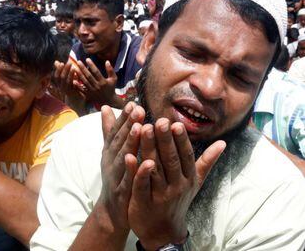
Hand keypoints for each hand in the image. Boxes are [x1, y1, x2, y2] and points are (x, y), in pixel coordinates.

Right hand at [54, 60, 85, 100]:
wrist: (76, 101)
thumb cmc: (71, 88)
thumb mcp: (65, 79)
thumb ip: (61, 71)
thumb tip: (56, 61)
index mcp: (58, 84)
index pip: (56, 76)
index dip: (58, 69)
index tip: (61, 63)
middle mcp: (61, 88)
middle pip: (61, 78)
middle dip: (65, 69)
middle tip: (69, 62)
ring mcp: (67, 91)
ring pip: (67, 81)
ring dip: (70, 73)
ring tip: (73, 66)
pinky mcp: (73, 93)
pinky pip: (73, 85)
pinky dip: (74, 78)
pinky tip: (78, 74)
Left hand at [76, 59, 123, 107]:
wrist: (109, 100)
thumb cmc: (111, 88)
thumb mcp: (114, 79)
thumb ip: (110, 70)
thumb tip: (107, 61)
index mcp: (103, 82)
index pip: (96, 72)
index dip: (91, 65)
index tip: (87, 59)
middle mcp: (97, 86)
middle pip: (89, 76)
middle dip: (83, 68)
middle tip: (78, 61)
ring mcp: (92, 91)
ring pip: (84, 82)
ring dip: (79, 75)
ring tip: (74, 68)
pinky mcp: (89, 95)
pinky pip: (82, 90)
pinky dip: (78, 86)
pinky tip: (73, 80)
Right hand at [96, 102, 144, 233]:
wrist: (112, 210)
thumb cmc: (115, 176)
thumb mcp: (110, 152)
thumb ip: (109, 130)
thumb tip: (105, 107)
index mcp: (109, 151)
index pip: (115, 131)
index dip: (123, 117)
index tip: (132, 103)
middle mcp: (110, 161)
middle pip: (119, 140)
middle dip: (128, 124)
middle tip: (138, 109)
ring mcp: (115, 176)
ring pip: (123, 157)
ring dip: (131, 142)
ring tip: (140, 128)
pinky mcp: (122, 192)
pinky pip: (129, 180)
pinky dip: (135, 170)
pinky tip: (146, 161)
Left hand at [128, 118, 225, 249]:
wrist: (162, 231)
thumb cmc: (178, 200)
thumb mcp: (195, 182)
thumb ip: (207, 162)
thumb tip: (223, 143)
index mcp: (188, 178)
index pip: (185, 156)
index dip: (181, 140)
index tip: (176, 123)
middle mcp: (176, 186)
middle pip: (170, 159)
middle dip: (165, 139)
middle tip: (160, 121)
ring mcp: (160, 194)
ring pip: (155, 168)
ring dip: (149, 148)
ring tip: (144, 129)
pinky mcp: (144, 202)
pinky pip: (140, 184)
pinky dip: (136, 171)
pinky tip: (129, 156)